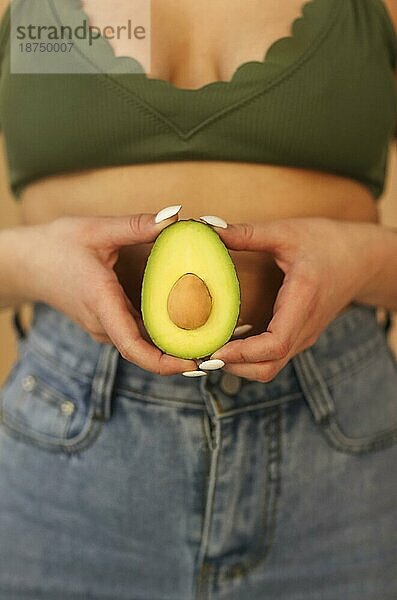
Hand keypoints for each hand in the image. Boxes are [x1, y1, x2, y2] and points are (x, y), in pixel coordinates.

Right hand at [16, 211, 196, 374]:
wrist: (26, 263)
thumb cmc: (56, 246)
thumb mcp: (96, 230)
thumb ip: (137, 225)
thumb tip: (176, 216)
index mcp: (101, 302)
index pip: (133, 347)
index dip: (164, 362)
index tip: (193, 363)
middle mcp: (102, 322)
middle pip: (144, 352)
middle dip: (179, 357)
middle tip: (216, 350)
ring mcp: (102, 326)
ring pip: (141, 345)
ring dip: (172, 347)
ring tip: (209, 337)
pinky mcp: (105, 322)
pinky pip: (135, 335)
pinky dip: (160, 335)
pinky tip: (184, 324)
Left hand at [210, 217, 381, 381]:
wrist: (362, 259)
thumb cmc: (327, 243)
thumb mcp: (287, 232)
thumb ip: (248, 234)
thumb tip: (208, 228)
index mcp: (302, 301)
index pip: (275, 344)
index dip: (243, 353)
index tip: (213, 349)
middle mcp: (304, 327)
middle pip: (268, 367)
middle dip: (233, 367)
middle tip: (199, 352)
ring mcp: (302, 335)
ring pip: (269, 367)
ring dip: (238, 365)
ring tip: (207, 348)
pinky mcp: (299, 335)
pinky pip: (272, 357)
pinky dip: (247, 357)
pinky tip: (226, 340)